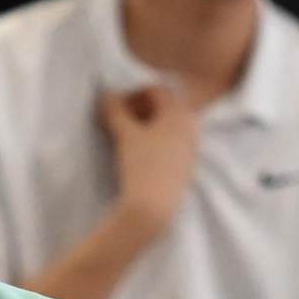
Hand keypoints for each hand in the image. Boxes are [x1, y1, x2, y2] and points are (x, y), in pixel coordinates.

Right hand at [100, 84, 206, 227]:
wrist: (154, 208)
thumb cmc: (141, 166)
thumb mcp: (125, 133)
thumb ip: (114, 109)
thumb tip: (106, 95)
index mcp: (181, 113)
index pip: (157, 90)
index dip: (132, 95)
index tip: (115, 108)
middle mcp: (192, 127)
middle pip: (165, 107)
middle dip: (141, 109)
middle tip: (120, 120)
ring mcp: (192, 147)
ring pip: (168, 125)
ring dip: (147, 125)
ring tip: (127, 137)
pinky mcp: (187, 166)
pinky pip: (172, 143)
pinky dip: (156, 141)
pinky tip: (139, 154)